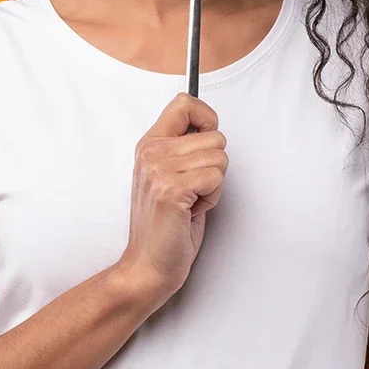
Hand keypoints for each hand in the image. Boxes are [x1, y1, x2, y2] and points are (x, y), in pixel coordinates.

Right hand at [116, 93, 226, 304]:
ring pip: (220, 158)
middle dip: (215, 166)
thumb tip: (209, 127)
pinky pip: (216, 177)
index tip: (205, 142)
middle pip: (215, 136)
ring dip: (214, 185)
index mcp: (149, 145)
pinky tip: (192, 211)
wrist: (148, 266)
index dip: (207, 119)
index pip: (185, 103)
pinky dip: (212, 198)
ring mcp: (158, 170)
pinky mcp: (170, 190)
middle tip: (193, 189)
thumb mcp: (169, 175)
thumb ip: (184, 149)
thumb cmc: (166, 225)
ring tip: (191, 202)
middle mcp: (151, 153)